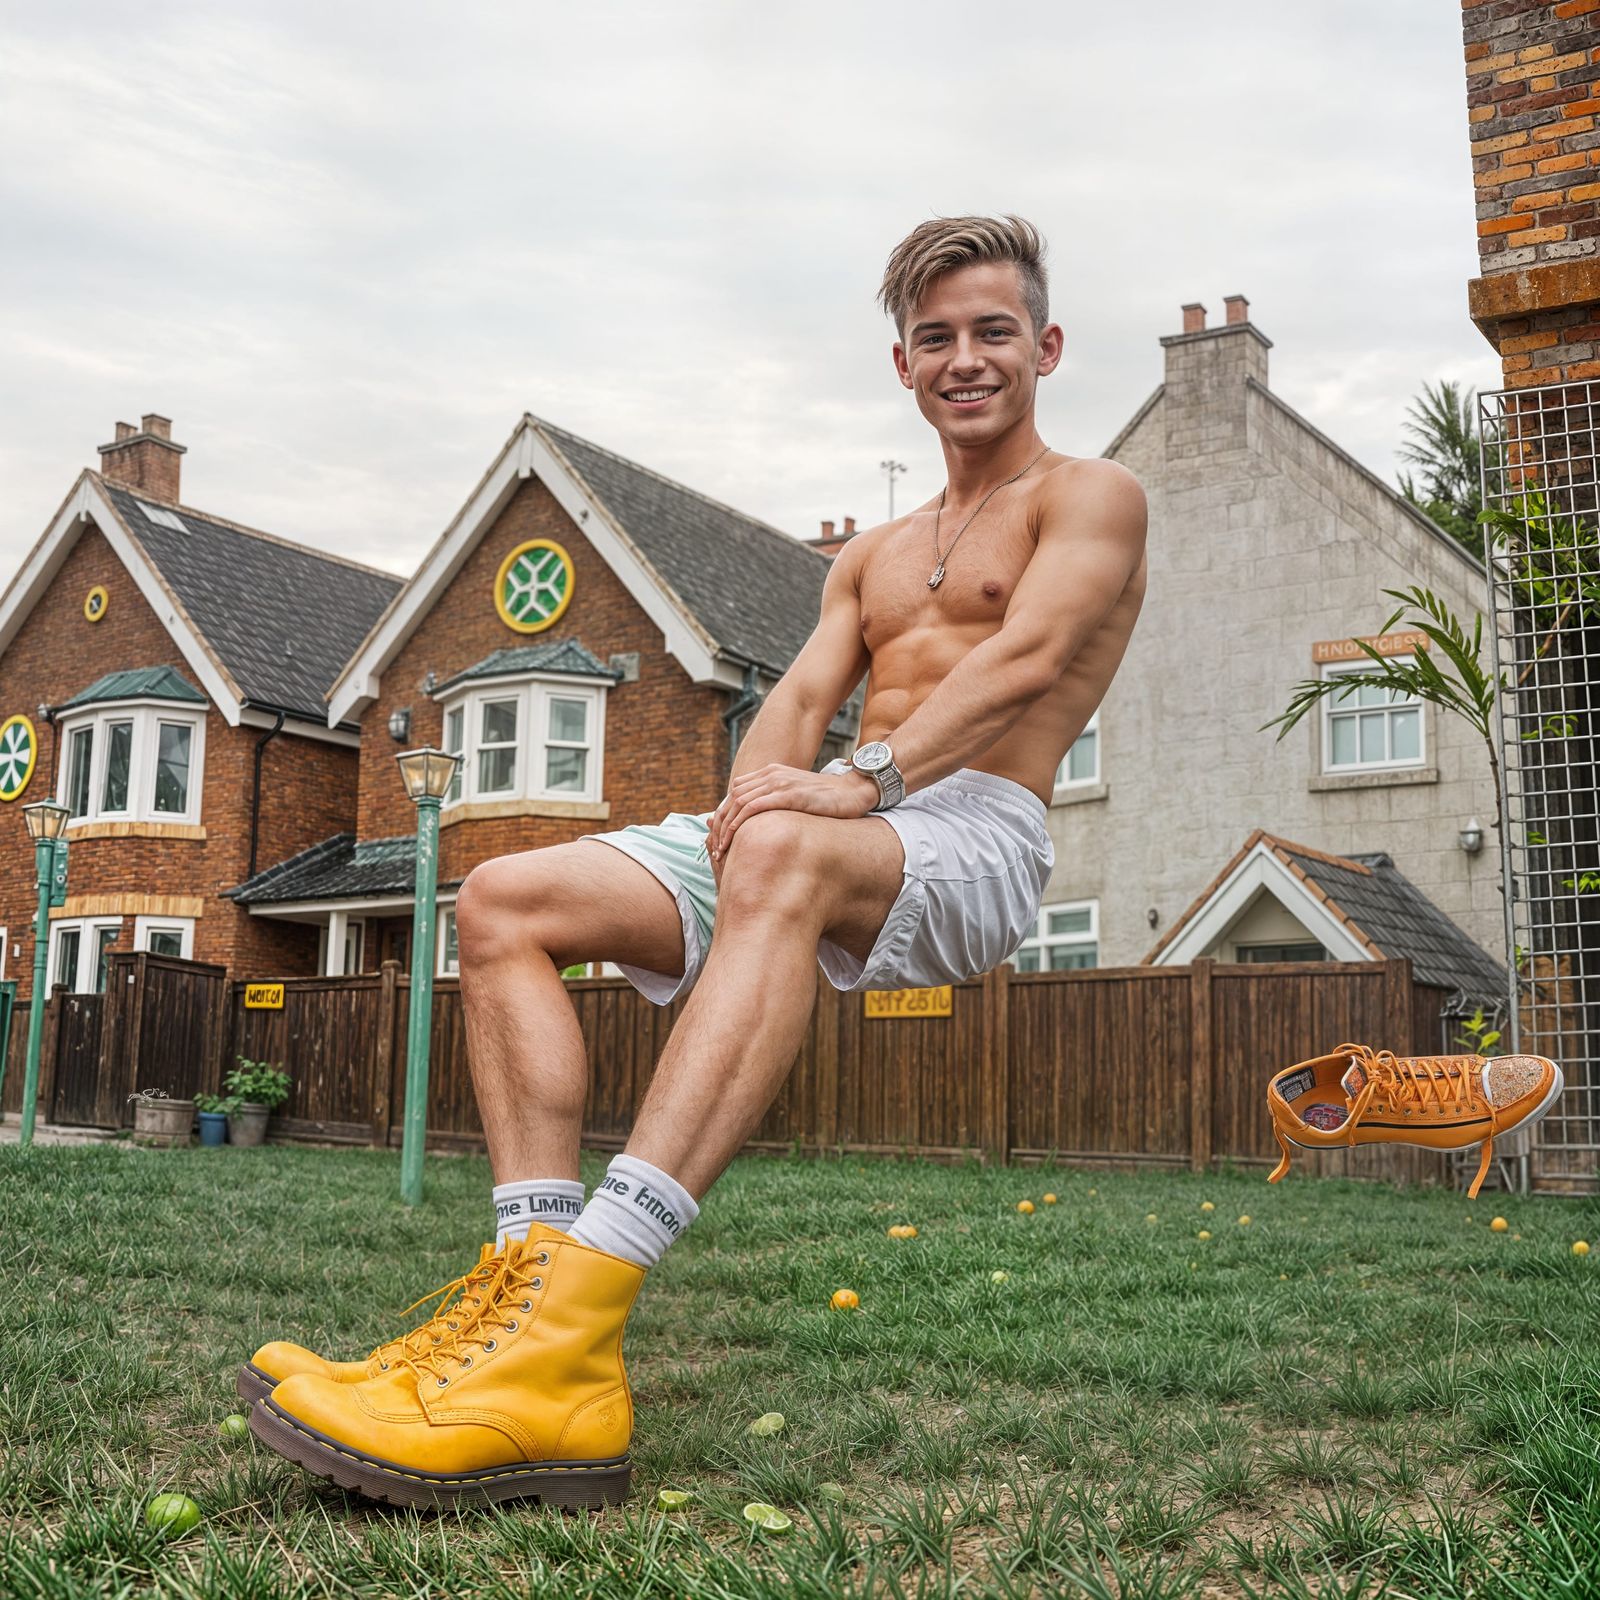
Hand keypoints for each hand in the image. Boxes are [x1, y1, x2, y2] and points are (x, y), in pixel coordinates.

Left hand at [703, 762, 878, 882]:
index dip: (723, 816)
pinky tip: (735, 837)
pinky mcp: (789, 793)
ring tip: (721, 849)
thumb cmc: (828, 800)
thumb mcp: (797, 797)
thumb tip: (762, 824)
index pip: (735, 793)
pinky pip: (755, 806)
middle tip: (714, 850)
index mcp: (770, 773)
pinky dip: (740, 821)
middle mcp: (771, 774)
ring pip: (739, 802)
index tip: (718, 840)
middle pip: (732, 799)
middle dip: (719, 825)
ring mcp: (780, 782)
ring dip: (725, 827)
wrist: (854, 790)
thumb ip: (778, 802)